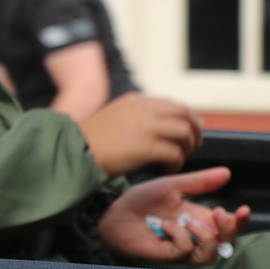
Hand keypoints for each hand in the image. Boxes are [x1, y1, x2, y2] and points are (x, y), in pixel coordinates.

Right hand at [78, 92, 202, 176]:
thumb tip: (159, 124)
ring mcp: (146, 126)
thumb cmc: (92, 141)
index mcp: (135, 100)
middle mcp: (143, 108)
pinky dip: (177, 162)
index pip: (173, 104)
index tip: (191, 129)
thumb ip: (136, 117)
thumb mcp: (115, 117)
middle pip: (184, 114)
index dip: (187, 117)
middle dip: (194, 131)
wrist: (75, 152)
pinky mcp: (146, 146)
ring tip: (180, 159)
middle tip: (194, 145)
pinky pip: (175, 153)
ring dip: (187, 147)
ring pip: (184, 132)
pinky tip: (169, 168)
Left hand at [97, 167, 249, 264]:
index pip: (225, 225)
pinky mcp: (169, 256)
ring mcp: (182, 248)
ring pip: (210, 254)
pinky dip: (180, 236)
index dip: (239, 221)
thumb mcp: (173, 186)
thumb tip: (227, 172)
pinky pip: (186, 251)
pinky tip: (166, 226)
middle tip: (221, 214)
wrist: (115, 212)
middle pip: (225, 243)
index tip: (244, 209)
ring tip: (190, 220)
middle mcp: (193, 235)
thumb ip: (200, 182)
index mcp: (197, 217)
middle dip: (229, 230)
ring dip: (205, 235)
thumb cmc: (141, 201)